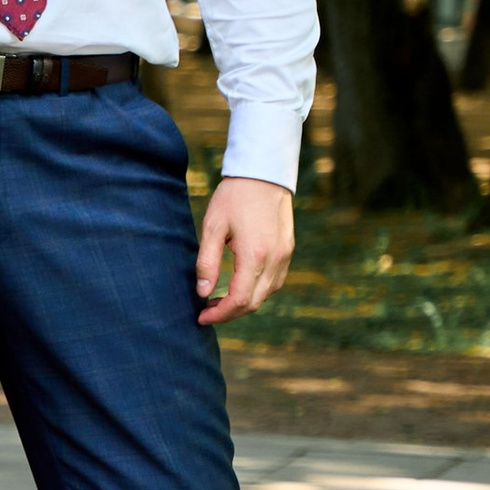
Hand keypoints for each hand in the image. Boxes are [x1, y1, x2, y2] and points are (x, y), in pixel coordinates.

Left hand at [196, 177, 294, 327]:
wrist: (264, 172)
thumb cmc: (234, 196)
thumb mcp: (212, 227)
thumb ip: (207, 262)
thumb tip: (202, 293)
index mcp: (255, 255)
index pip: (239, 300)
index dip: (219, 314)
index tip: (201, 317)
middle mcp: (275, 259)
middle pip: (254, 303)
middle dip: (230, 313)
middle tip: (207, 311)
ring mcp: (285, 255)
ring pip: (267, 295)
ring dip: (244, 303)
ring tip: (220, 300)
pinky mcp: (288, 250)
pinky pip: (275, 281)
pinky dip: (258, 290)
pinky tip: (241, 285)